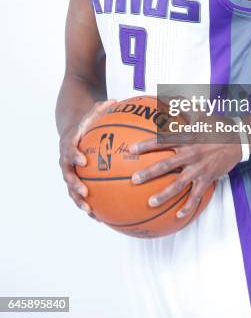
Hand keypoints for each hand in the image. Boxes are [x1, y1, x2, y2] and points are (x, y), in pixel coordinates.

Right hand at [58, 99, 116, 218]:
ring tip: (91, 212)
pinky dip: (89, 206)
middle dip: (75, 185)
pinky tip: (101, 218)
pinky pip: (81, 196)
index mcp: (69, 144)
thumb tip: (115, 100)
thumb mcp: (91, 113)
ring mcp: (70, 173)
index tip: (84, 161)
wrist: (71, 134)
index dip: (75, 156)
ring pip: (72, 190)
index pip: (69, 150)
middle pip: (67, 175)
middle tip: (85, 192)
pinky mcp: (76, 181)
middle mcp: (66, 161)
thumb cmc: (85, 123)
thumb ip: (100, 108)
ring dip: (79, 202)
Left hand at [129, 117, 241, 219]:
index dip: (147, 145)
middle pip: (167, 165)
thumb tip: (166, 97)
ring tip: (150, 202)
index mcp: (187, 138)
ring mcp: (199, 168)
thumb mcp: (199, 112)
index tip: (132, 150)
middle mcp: (191, 154)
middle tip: (134, 180)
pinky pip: (197, 195)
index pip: (164, 141)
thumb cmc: (216, 124)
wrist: (238, 138)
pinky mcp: (208, 178)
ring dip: (164, 194)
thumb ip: (181, 106)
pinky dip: (188, 206)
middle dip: (149, 173)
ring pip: (179, 183)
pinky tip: (178, 216)